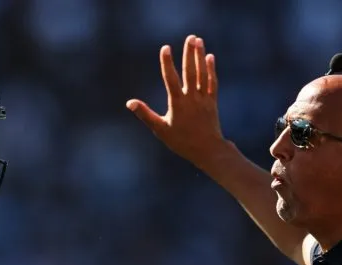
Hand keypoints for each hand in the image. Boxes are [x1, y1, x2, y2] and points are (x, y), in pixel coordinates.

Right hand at [126, 35, 225, 169]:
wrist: (207, 150)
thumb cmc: (181, 142)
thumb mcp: (160, 129)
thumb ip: (145, 114)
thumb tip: (129, 102)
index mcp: (178, 103)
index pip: (171, 79)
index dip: (167, 63)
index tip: (165, 48)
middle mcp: (192, 98)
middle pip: (190, 71)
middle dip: (189, 53)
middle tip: (190, 37)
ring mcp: (203, 99)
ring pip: (202, 73)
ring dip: (200, 56)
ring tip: (198, 40)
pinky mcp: (212, 101)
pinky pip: (212, 82)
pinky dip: (210, 69)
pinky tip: (209, 57)